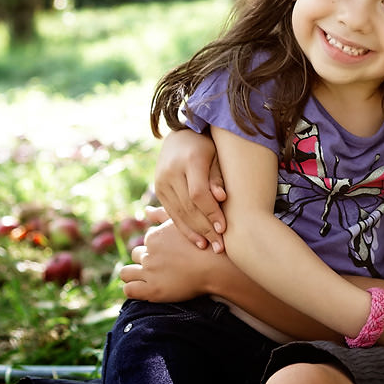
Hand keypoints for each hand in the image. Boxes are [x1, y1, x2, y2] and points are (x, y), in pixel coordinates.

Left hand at [120, 220, 223, 302]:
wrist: (221, 267)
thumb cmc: (209, 244)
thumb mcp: (188, 224)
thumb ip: (165, 216)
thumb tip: (147, 210)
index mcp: (156, 236)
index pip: (148, 239)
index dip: (159, 246)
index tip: (172, 253)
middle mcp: (149, 252)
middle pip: (138, 254)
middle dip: (147, 259)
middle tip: (165, 265)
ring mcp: (149, 271)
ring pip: (126, 272)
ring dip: (135, 274)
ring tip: (150, 278)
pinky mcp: (152, 290)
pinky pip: (129, 290)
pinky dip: (133, 289)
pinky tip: (146, 289)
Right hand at [154, 129, 227, 251]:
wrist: (181, 136)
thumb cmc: (207, 146)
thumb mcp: (217, 155)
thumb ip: (218, 176)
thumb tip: (221, 197)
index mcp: (189, 161)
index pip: (198, 193)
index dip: (211, 212)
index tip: (224, 228)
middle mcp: (171, 172)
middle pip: (188, 206)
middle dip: (205, 228)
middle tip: (221, 246)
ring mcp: (161, 182)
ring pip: (178, 213)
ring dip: (195, 233)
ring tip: (211, 247)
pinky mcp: (159, 190)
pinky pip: (171, 213)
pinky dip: (184, 228)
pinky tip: (197, 241)